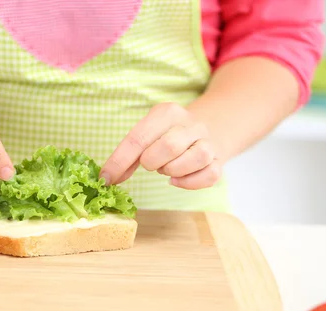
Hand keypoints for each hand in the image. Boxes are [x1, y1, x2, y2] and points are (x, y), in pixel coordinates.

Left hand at [100, 103, 221, 189]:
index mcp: (167, 112)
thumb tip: (108, 178)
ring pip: (196, 158)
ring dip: (173, 170)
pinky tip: (177, 180)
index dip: (119, 161)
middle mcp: (190, 123)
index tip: (106, 178)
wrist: (209, 129)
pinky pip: (210, 174)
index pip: (139, 138)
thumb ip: (127, 156)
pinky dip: (189, 182)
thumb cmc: (167, 136)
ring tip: (166, 168)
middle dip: (152, 162)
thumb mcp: (146, 136)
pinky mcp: (219, 160)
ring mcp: (208, 141)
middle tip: (150, 164)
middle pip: (169, 146)